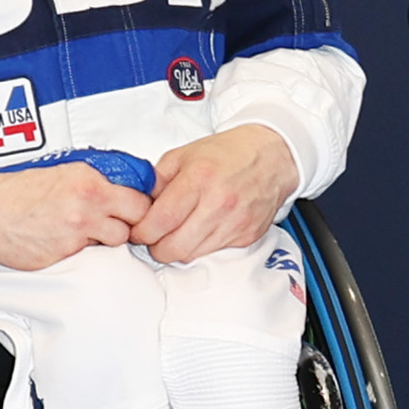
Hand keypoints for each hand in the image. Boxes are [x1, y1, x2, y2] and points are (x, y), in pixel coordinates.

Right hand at [0, 160, 147, 273]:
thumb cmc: (17, 193)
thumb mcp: (63, 173)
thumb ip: (95, 182)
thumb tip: (124, 188)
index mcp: (88, 179)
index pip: (139, 196)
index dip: (140, 205)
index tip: (136, 209)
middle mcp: (87, 202)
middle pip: (137, 220)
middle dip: (132, 223)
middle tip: (118, 222)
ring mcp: (77, 230)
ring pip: (117, 240)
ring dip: (108, 238)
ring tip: (86, 231)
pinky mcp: (66, 253)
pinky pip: (90, 255)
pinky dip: (83, 250)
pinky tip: (65, 240)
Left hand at [139, 124, 299, 260]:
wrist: (272, 156)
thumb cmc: (227, 153)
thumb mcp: (183, 155)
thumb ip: (156, 181)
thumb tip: (136, 205)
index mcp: (198, 179)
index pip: (159, 222)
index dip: (141, 232)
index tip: (138, 230)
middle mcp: (219, 203)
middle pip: (173, 248)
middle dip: (157, 246)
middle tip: (155, 235)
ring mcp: (235, 223)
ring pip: (191, 255)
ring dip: (178, 247)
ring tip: (178, 230)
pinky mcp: (247, 236)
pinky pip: (213, 253)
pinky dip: (201, 245)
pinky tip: (202, 228)